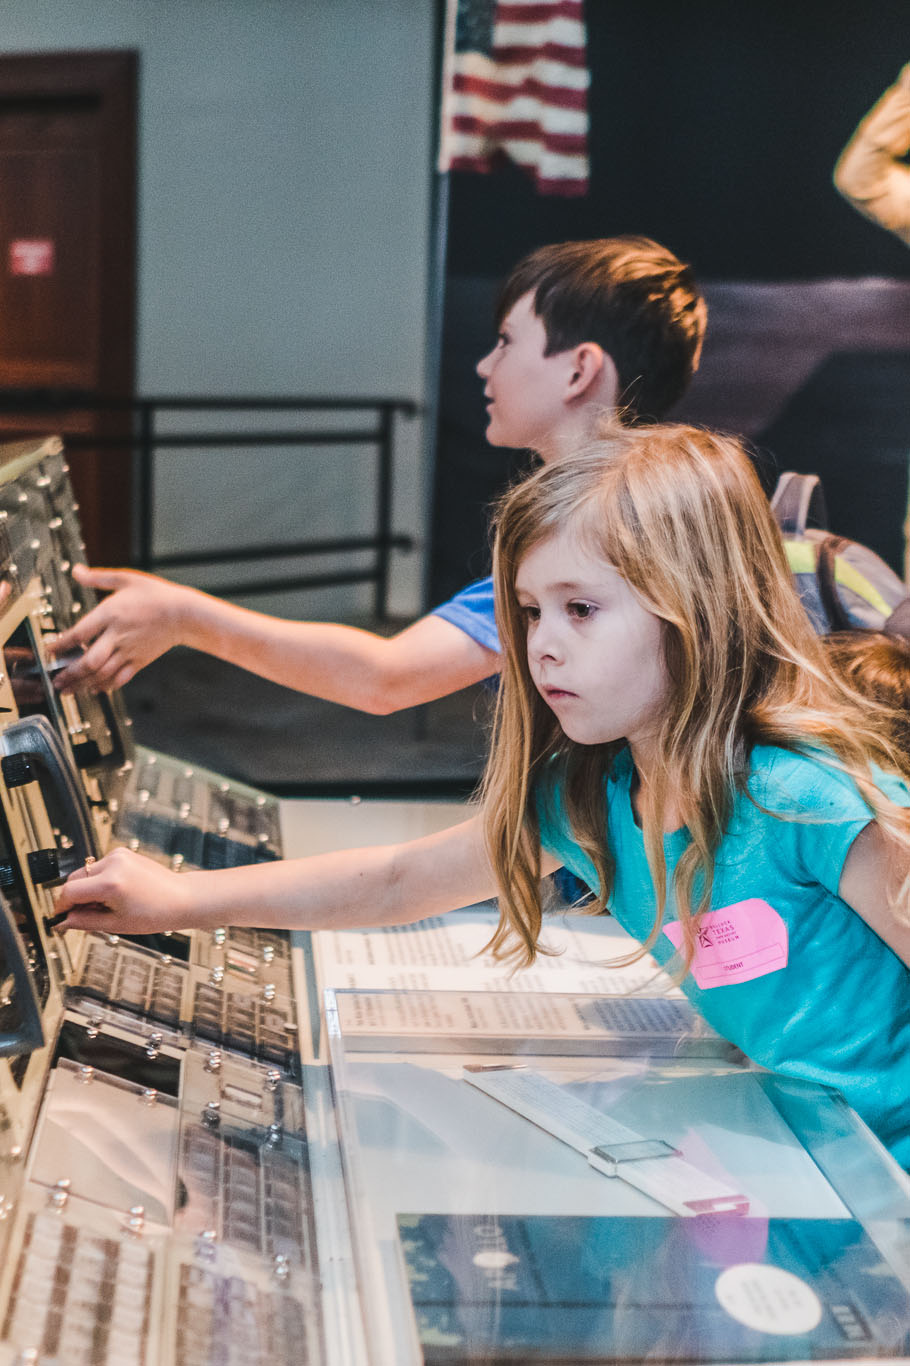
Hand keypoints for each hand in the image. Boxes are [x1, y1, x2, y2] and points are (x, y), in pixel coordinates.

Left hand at [48, 565, 195, 692]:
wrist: (184, 614)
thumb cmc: (156, 594)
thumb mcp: (127, 579)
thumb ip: (98, 578)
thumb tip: (76, 571)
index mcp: (111, 614)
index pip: (79, 634)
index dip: (61, 645)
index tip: (49, 651)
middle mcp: (118, 636)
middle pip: (89, 661)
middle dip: (70, 673)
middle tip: (56, 680)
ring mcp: (129, 651)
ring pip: (102, 674)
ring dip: (83, 684)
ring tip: (68, 690)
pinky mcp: (139, 662)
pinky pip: (119, 679)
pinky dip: (105, 686)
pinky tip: (94, 689)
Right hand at [52, 847, 193, 933]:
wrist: (182, 898)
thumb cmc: (156, 913)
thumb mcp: (115, 924)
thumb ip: (84, 922)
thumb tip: (63, 922)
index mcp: (111, 882)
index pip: (69, 892)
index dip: (61, 907)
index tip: (60, 918)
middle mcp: (113, 863)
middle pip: (74, 879)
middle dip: (74, 899)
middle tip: (83, 917)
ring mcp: (119, 855)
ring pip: (85, 873)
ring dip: (87, 889)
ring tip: (105, 907)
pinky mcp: (123, 853)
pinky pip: (99, 868)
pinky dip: (99, 881)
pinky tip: (113, 895)